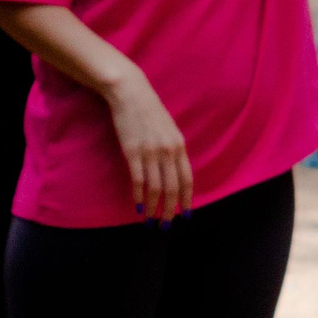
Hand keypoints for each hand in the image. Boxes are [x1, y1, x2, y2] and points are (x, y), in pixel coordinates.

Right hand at [105, 69, 191, 220]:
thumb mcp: (169, 128)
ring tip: (150, 220)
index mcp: (179, 145)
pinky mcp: (132, 151)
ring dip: (153, 207)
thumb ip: (173, 148)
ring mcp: (150, 152)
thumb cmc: (149, 109)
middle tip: (166, 224)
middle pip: (172, 188)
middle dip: (169, 209)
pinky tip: (137, 206)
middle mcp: (168, 151)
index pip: (187, 179)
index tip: (185, 214)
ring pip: (155, 188)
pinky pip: (138, 180)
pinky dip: (138, 196)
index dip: (187, 199)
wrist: (130, 92)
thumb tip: (174, 170)